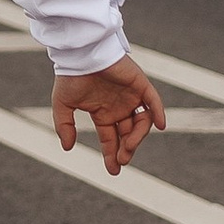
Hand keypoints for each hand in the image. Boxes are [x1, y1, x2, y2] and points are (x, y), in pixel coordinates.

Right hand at [54, 54, 165, 175]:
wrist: (80, 52)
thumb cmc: (70, 75)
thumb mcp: (62, 105)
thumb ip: (64, 126)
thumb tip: (67, 148)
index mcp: (102, 112)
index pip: (111, 138)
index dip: (112, 155)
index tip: (113, 171)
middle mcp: (119, 107)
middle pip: (128, 134)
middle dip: (126, 150)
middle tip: (122, 160)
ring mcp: (130, 96)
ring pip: (141, 122)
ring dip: (137, 137)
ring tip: (128, 146)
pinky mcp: (139, 84)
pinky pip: (153, 101)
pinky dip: (159, 113)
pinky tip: (161, 126)